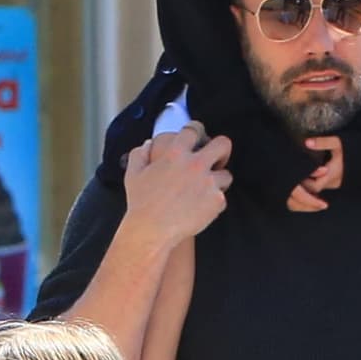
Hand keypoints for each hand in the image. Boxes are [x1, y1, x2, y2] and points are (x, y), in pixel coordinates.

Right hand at [124, 128, 231, 245]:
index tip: (198, 137)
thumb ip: (139, 154)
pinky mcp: (216, 201)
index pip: (194, 130)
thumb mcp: (134, 174)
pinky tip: (202, 208)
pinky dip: (214, 203)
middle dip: (222, 150)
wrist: (152, 230)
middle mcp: (195, 164)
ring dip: (218, 181)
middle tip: (217, 159)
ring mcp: (208, 182)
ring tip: (206, 190)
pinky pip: (222, 198)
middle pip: (223, 144)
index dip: (197, 131)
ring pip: (227, 175)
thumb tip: (148, 144)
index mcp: (175, 153)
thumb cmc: (141, 203)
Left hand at [286, 136, 343, 212]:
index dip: (303, 182)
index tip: (294, 172)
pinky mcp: (335, 180)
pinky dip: (312, 182)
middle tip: (291, 175)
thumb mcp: (338, 143)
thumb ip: (322, 142)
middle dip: (303, 184)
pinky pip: (320, 185)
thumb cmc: (353, 149)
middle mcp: (332, 183)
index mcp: (331, 175)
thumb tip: (306, 142)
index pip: (312, 187)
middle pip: (312, 190)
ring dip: (307, 183)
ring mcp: (334, 183)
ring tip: (296, 174)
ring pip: (316, 188)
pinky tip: (305, 174)